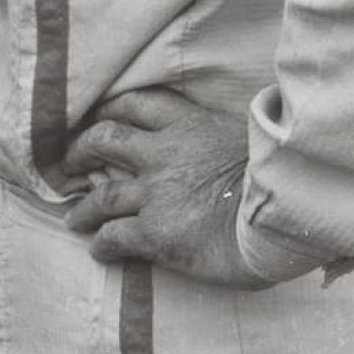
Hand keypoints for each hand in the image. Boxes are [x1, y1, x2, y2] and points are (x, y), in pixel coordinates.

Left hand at [62, 87, 269, 288]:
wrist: (284, 217)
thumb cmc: (275, 179)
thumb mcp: (244, 137)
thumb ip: (217, 134)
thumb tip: (216, 137)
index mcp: (187, 124)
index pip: (136, 103)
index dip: (110, 109)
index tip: (97, 116)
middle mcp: (163, 153)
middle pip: (105, 139)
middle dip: (81, 149)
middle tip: (69, 161)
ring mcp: (155, 192)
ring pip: (102, 194)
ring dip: (83, 207)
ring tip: (73, 217)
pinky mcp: (155, 232)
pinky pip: (114, 236)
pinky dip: (100, 243)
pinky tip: (96, 250)